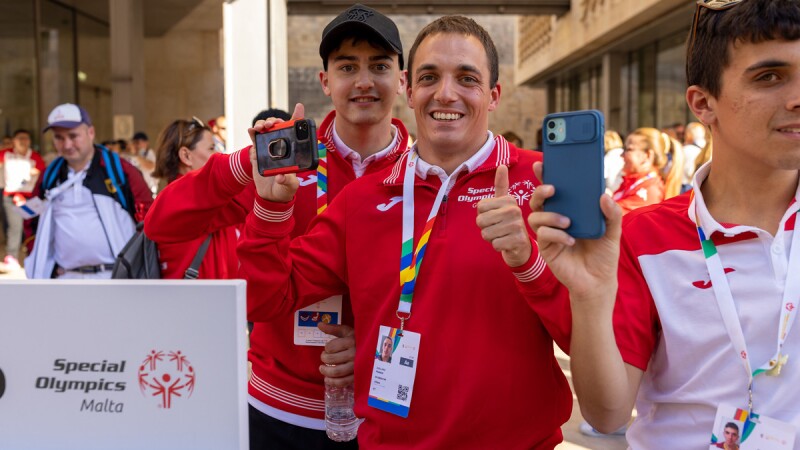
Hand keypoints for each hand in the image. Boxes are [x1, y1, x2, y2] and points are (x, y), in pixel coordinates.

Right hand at [247, 103, 303, 202]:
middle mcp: (281, 145)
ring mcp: (268, 147)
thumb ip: (287, 181)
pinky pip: (254, 139)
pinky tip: (252, 130)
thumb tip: (280, 176)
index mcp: (293, 150)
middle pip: (278, 126)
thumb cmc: (284, 189)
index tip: (299, 107)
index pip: (296, 131)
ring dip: (263, 124)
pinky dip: (252, 132)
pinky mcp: (258, 151)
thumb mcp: (290, 186)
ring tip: (261, 127)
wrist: (270, 195)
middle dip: (275, 120)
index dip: (298, 117)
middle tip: (272, 124)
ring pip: (265, 130)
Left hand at [318, 323, 354, 386]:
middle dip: (324, 359)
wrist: (376, 351)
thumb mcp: (347, 332)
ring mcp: (356, 367)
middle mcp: (354, 354)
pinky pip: (343, 382)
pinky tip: (327, 379)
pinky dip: (332, 382)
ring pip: (336, 372)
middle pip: (332, 359)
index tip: (328, 348)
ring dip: (326, 371)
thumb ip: (333, 328)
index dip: (326, 348)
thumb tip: (319, 324)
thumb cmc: (359, 340)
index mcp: (351, 341)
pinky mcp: (357, 376)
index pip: (331, 347)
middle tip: (324, 358)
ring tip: (322, 368)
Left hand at [476, 165, 531, 266]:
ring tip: (502, 235)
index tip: (495, 216)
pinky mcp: (518, 240)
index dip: (483, 215)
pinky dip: (497, 246)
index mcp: (509, 200)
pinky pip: (494, 244)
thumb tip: (502, 165)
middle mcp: (514, 210)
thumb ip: (501, 185)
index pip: (480, 207)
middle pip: (480, 221)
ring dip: (491, 237)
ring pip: (486, 233)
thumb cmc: (507, 222)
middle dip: (485, 228)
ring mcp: (517, 225)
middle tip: (498, 228)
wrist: (521, 245)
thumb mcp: (503, 203)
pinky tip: (506, 243)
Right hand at [527, 161, 621, 300]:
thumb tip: (604, 195)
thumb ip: (612, 213)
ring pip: (535, 216)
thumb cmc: (603, 255)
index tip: (542, 163)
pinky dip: (555, 234)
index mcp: (570, 210)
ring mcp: (549, 232)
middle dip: (541, 190)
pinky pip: (543, 235)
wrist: (598, 281)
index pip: (556, 189)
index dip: (546, 175)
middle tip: (553, 188)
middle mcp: (555, 218)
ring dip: (550, 215)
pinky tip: (569, 240)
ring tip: (568, 221)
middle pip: (538, 198)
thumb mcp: (613, 232)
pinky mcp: (546, 247)